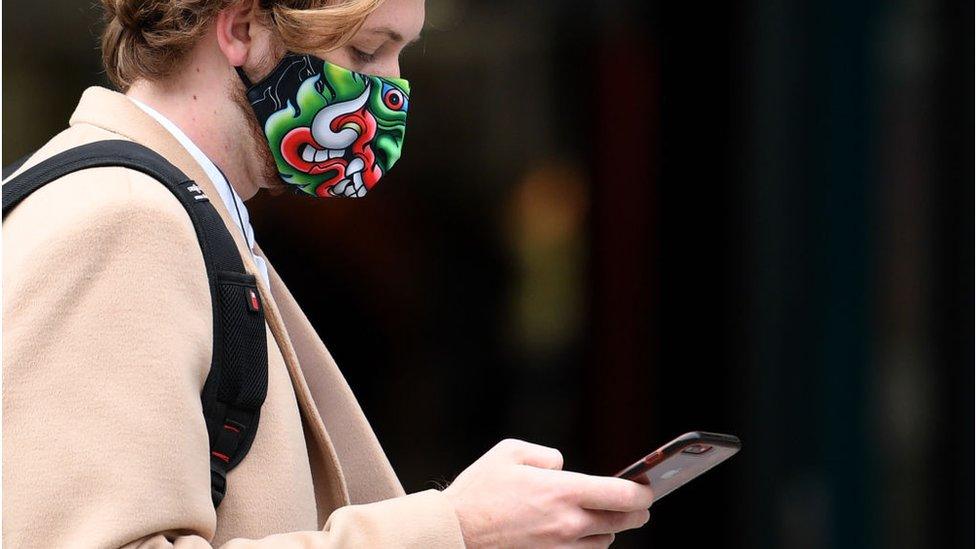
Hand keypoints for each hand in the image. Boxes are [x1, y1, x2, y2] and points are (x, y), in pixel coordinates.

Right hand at [443, 439, 653, 547]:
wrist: (456, 532)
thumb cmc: (479, 490)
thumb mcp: (511, 451)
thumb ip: (547, 455)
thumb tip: (563, 468)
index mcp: (563, 492)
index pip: (623, 496)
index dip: (643, 492)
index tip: (647, 487)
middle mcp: (569, 523)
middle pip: (623, 522)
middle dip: (636, 512)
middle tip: (639, 504)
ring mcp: (560, 548)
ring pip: (604, 541)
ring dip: (608, 528)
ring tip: (601, 516)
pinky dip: (586, 543)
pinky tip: (578, 531)